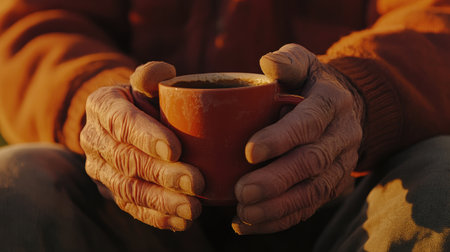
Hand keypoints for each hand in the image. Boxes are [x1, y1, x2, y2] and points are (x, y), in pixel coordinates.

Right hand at [80, 62, 204, 230]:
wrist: (128, 121)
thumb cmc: (146, 98)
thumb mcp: (146, 81)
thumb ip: (152, 75)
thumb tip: (163, 73)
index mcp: (103, 106)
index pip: (121, 121)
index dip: (147, 137)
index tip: (176, 150)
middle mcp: (95, 139)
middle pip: (127, 160)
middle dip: (163, 174)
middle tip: (196, 182)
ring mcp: (100, 169)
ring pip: (128, 189)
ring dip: (162, 201)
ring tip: (194, 208)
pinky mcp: (111, 191)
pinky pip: (131, 207)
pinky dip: (157, 217)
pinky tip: (182, 222)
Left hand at [232, 44, 363, 233]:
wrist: (339, 107)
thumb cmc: (307, 83)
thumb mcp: (301, 62)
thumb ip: (287, 61)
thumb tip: (269, 63)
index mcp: (332, 101)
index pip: (310, 121)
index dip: (282, 138)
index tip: (250, 152)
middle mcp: (343, 134)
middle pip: (312, 162)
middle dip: (277, 180)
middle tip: (241, 192)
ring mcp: (341, 163)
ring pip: (314, 191)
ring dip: (278, 207)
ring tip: (244, 213)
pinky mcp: (333, 184)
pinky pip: (310, 206)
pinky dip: (280, 219)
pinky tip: (249, 224)